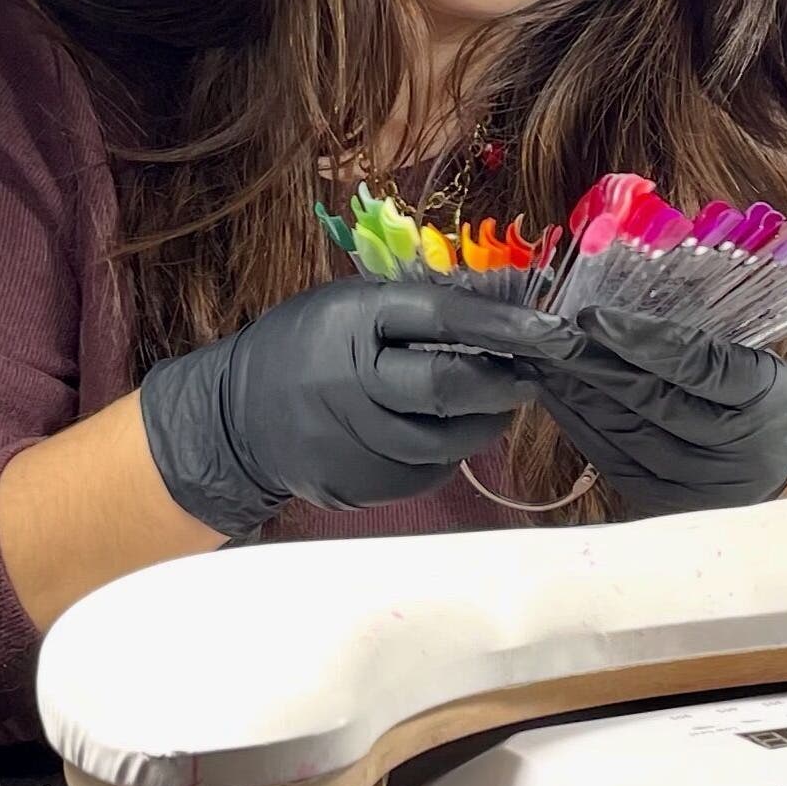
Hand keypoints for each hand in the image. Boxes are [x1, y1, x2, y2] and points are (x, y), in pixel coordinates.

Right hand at [138, 279, 563, 538]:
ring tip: (496, 402)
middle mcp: (354, 382)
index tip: (551, 330)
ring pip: (448, 439)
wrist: (236, 420)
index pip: (441, 318)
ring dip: (485, 421)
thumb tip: (503, 300)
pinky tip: (444, 431)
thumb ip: (416, 305)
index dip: (503, 325)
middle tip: (533, 376)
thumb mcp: (346, 305)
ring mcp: (357, 441)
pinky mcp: (364, 485)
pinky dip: (448, 450)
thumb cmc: (303, 347)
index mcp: (351, 322)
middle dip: (503, 383)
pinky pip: (428, 470)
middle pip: (448, 388)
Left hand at [515, 307, 786, 516]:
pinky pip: (612, 461)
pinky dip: (581, 426)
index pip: (690, 366)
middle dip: (588, 366)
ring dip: (575, 395)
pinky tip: (558, 399)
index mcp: (756, 398)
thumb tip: (618, 322)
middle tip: (545, 337)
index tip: (590, 318)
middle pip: (647, 403)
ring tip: (540, 362)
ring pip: (623, 433)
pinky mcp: (668, 503)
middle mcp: (728, 448)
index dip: (637, 342)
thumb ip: (695, 347)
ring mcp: (696, 484)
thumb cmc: (766, 400)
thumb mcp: (751, 360)